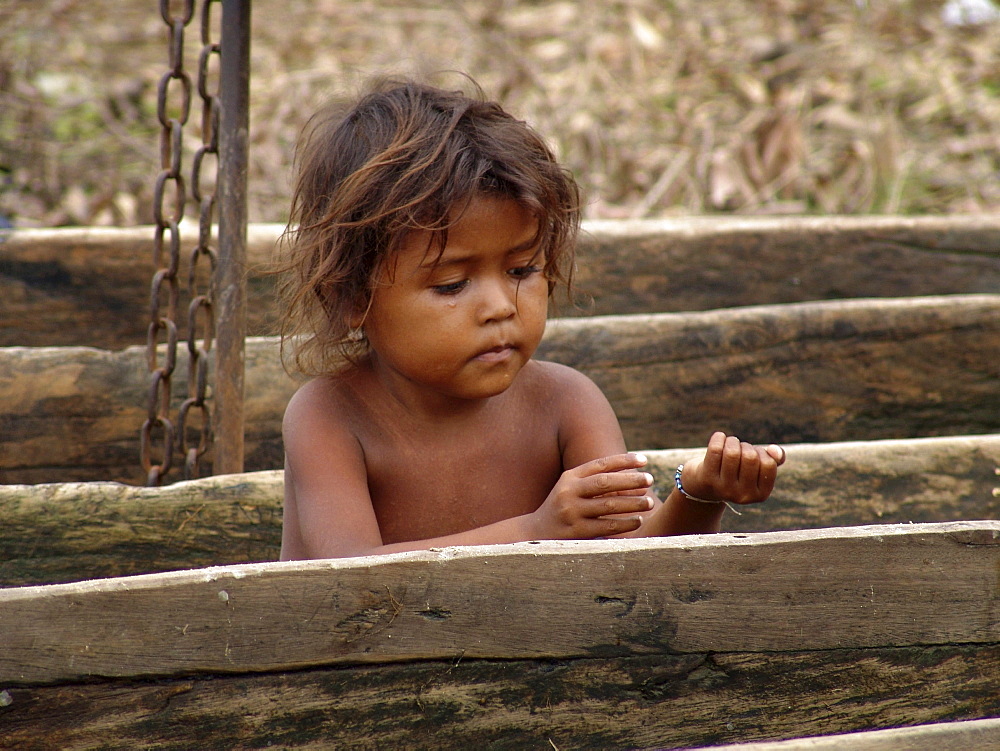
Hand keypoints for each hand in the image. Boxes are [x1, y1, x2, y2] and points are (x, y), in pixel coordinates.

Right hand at [530, 453, 654, 538]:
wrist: (535, 532)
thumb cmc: (562, 507)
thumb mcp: (571, 488)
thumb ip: (593, 480)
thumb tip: (632, 475)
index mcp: (570, 477)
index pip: (600, 464)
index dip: (623, 460)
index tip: (644, 460)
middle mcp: (569, 492)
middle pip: (605, 482)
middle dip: (630, 480)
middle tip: (650, 480)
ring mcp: (572, 512)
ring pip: (608, 505)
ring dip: (632, 503)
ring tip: (649, 502)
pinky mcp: (576, 531)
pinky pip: (606, 526)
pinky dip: (625, 523)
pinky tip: (637, 521)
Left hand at [678, 432, 785, 508]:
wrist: (703, 485)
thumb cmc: (736, 472)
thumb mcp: (756, 468)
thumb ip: (773, 459)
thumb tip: (776, 451)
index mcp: (761, 495)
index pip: (768, 464)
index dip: (761, 452)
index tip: (753, 453)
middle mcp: (743, 496)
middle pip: (750, 457)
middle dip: (745, 446)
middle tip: (738, 448)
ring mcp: (724, 489)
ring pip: (732, 453)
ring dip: (732, 441)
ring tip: (729, 443)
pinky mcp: (707, 479)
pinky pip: (715, 450)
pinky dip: (719, 438)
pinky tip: (719, 437)